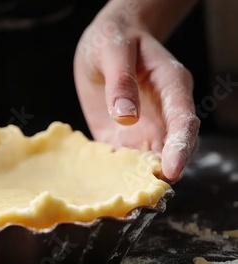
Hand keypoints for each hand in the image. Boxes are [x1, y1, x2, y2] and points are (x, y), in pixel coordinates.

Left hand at [73, 12, 198, 181]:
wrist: (104, 43)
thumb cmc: (115, 39)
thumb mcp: (114, 51)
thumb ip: (121, 82)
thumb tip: (126, 117)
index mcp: (171, 87)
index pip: (183, 121)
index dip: (180, 147)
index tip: (172, 170)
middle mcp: (163, 113)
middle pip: (172, 148)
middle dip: (162, 173)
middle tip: (146, 197)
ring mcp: (143, 127)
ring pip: (148, 160)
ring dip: (138, 180)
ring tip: (122, 202)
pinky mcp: (121, 136)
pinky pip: (122, 160)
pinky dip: (115, 175)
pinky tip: (102, 188)